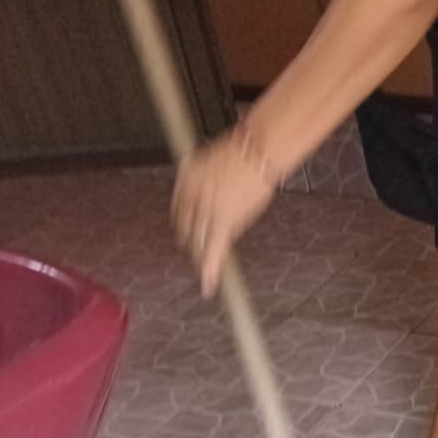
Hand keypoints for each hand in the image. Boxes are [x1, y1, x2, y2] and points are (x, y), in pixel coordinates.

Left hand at [172, 130, 275, 296]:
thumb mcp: (212, 162)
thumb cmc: (243, 153)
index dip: (186, 228)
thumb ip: (203, 179)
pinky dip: (210, 271)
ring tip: (206, 275)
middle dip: (192, 247)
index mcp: (186, 179)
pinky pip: (213, 252)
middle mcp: (191, 195)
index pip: (180, 212)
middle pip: (188, 231)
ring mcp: (205, 210)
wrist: (256, 150)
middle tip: (199, 260)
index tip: (189, 238)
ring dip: (202, 261)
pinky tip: (208, 286)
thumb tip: (204, 189)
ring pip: (199, 244)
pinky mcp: (221, 222)